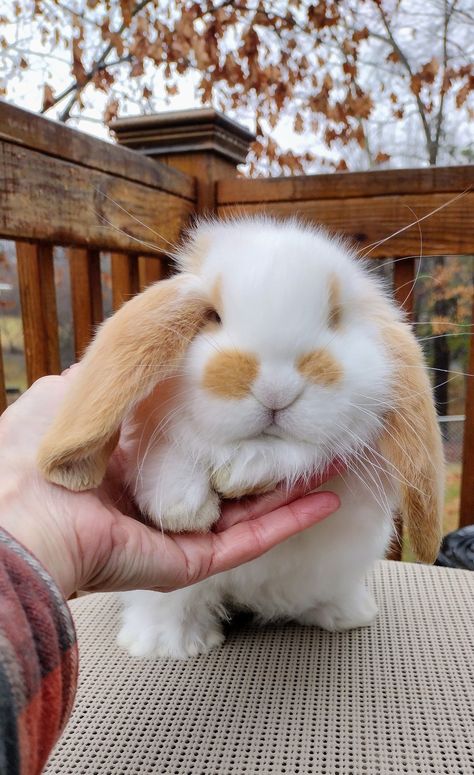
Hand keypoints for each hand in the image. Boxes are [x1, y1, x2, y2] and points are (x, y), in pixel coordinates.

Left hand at [0, 371, 340, 598]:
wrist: (22, 514)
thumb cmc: (41, 448)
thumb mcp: (82, 391)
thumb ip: (122, 373)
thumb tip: (157, 346)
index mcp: (133, 456)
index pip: (198, 436)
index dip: (234, 417)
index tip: (267, 394)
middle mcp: (159, 494)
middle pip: (231, 474)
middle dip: (272, 452)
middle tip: (311, 428)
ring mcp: (177, 531)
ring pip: (249, 508)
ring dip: (292, 485)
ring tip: (333, 457)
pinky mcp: (189, 561)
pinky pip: (248, 540)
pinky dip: (288, 520)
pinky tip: (326, 496)